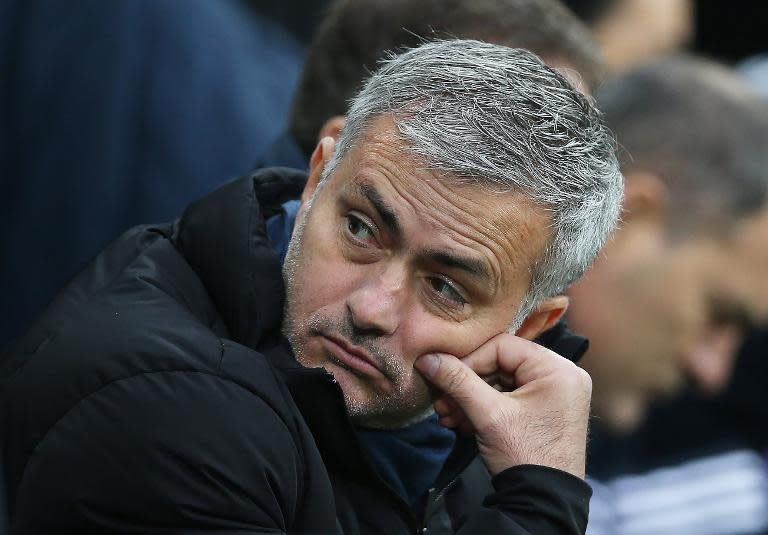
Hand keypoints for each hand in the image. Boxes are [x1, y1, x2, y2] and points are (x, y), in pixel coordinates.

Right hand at [414, 333, 590, 477]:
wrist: (543, 504)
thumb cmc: (524, 455)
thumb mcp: (488, 415)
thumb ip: (457, 381)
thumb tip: (428, 358)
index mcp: (558, 369)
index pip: (502, 346)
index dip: (469, 361)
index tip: (444, 376)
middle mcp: (562, 376)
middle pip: (500, 364)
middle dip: (466, 384)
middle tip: (441, 400)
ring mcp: (555, 395)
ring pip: (501, 383)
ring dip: (470, 398)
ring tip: (447, 416)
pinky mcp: (545, 412)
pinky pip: (509, 398)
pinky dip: (485, 408)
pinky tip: (462, 423)